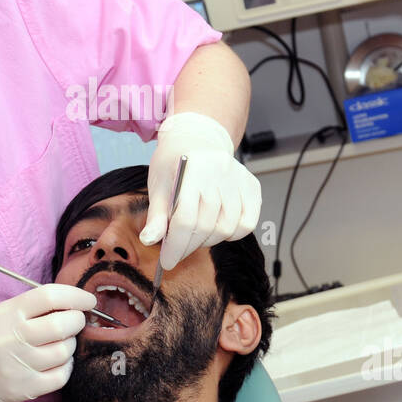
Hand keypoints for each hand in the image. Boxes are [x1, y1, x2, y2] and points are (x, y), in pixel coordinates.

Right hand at [0, 284, 95, 401]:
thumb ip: (30, 307)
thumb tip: (71, 303)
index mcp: (7, 314)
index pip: (50, 296)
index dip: (76, 296)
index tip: (88, 300)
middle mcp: (13, 338)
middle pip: (62, 324)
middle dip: (77, 320)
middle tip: (76, 321)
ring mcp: (19, 366)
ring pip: (65, 351)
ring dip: (70, 344)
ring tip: (60, 343)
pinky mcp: (24, 389)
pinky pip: (61, 376)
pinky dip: (65, 367)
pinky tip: (56, 362)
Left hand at [140, 111, 261, 272]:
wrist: (197, 139)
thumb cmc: (174, 163)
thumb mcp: (159, 185)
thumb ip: (157, 215)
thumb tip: (149, 240)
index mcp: (192, 169)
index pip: (186, 218)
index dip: (175, 245)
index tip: (167, 262)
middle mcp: (220, 172)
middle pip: (206, 226)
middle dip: (188, 246)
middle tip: (177, 251)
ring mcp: (239, 179)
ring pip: (227, 228)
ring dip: (209, 240)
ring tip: (195, 236)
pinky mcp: (252, 186)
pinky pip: (247, 223)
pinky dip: (233, 233)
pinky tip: (217, 229)